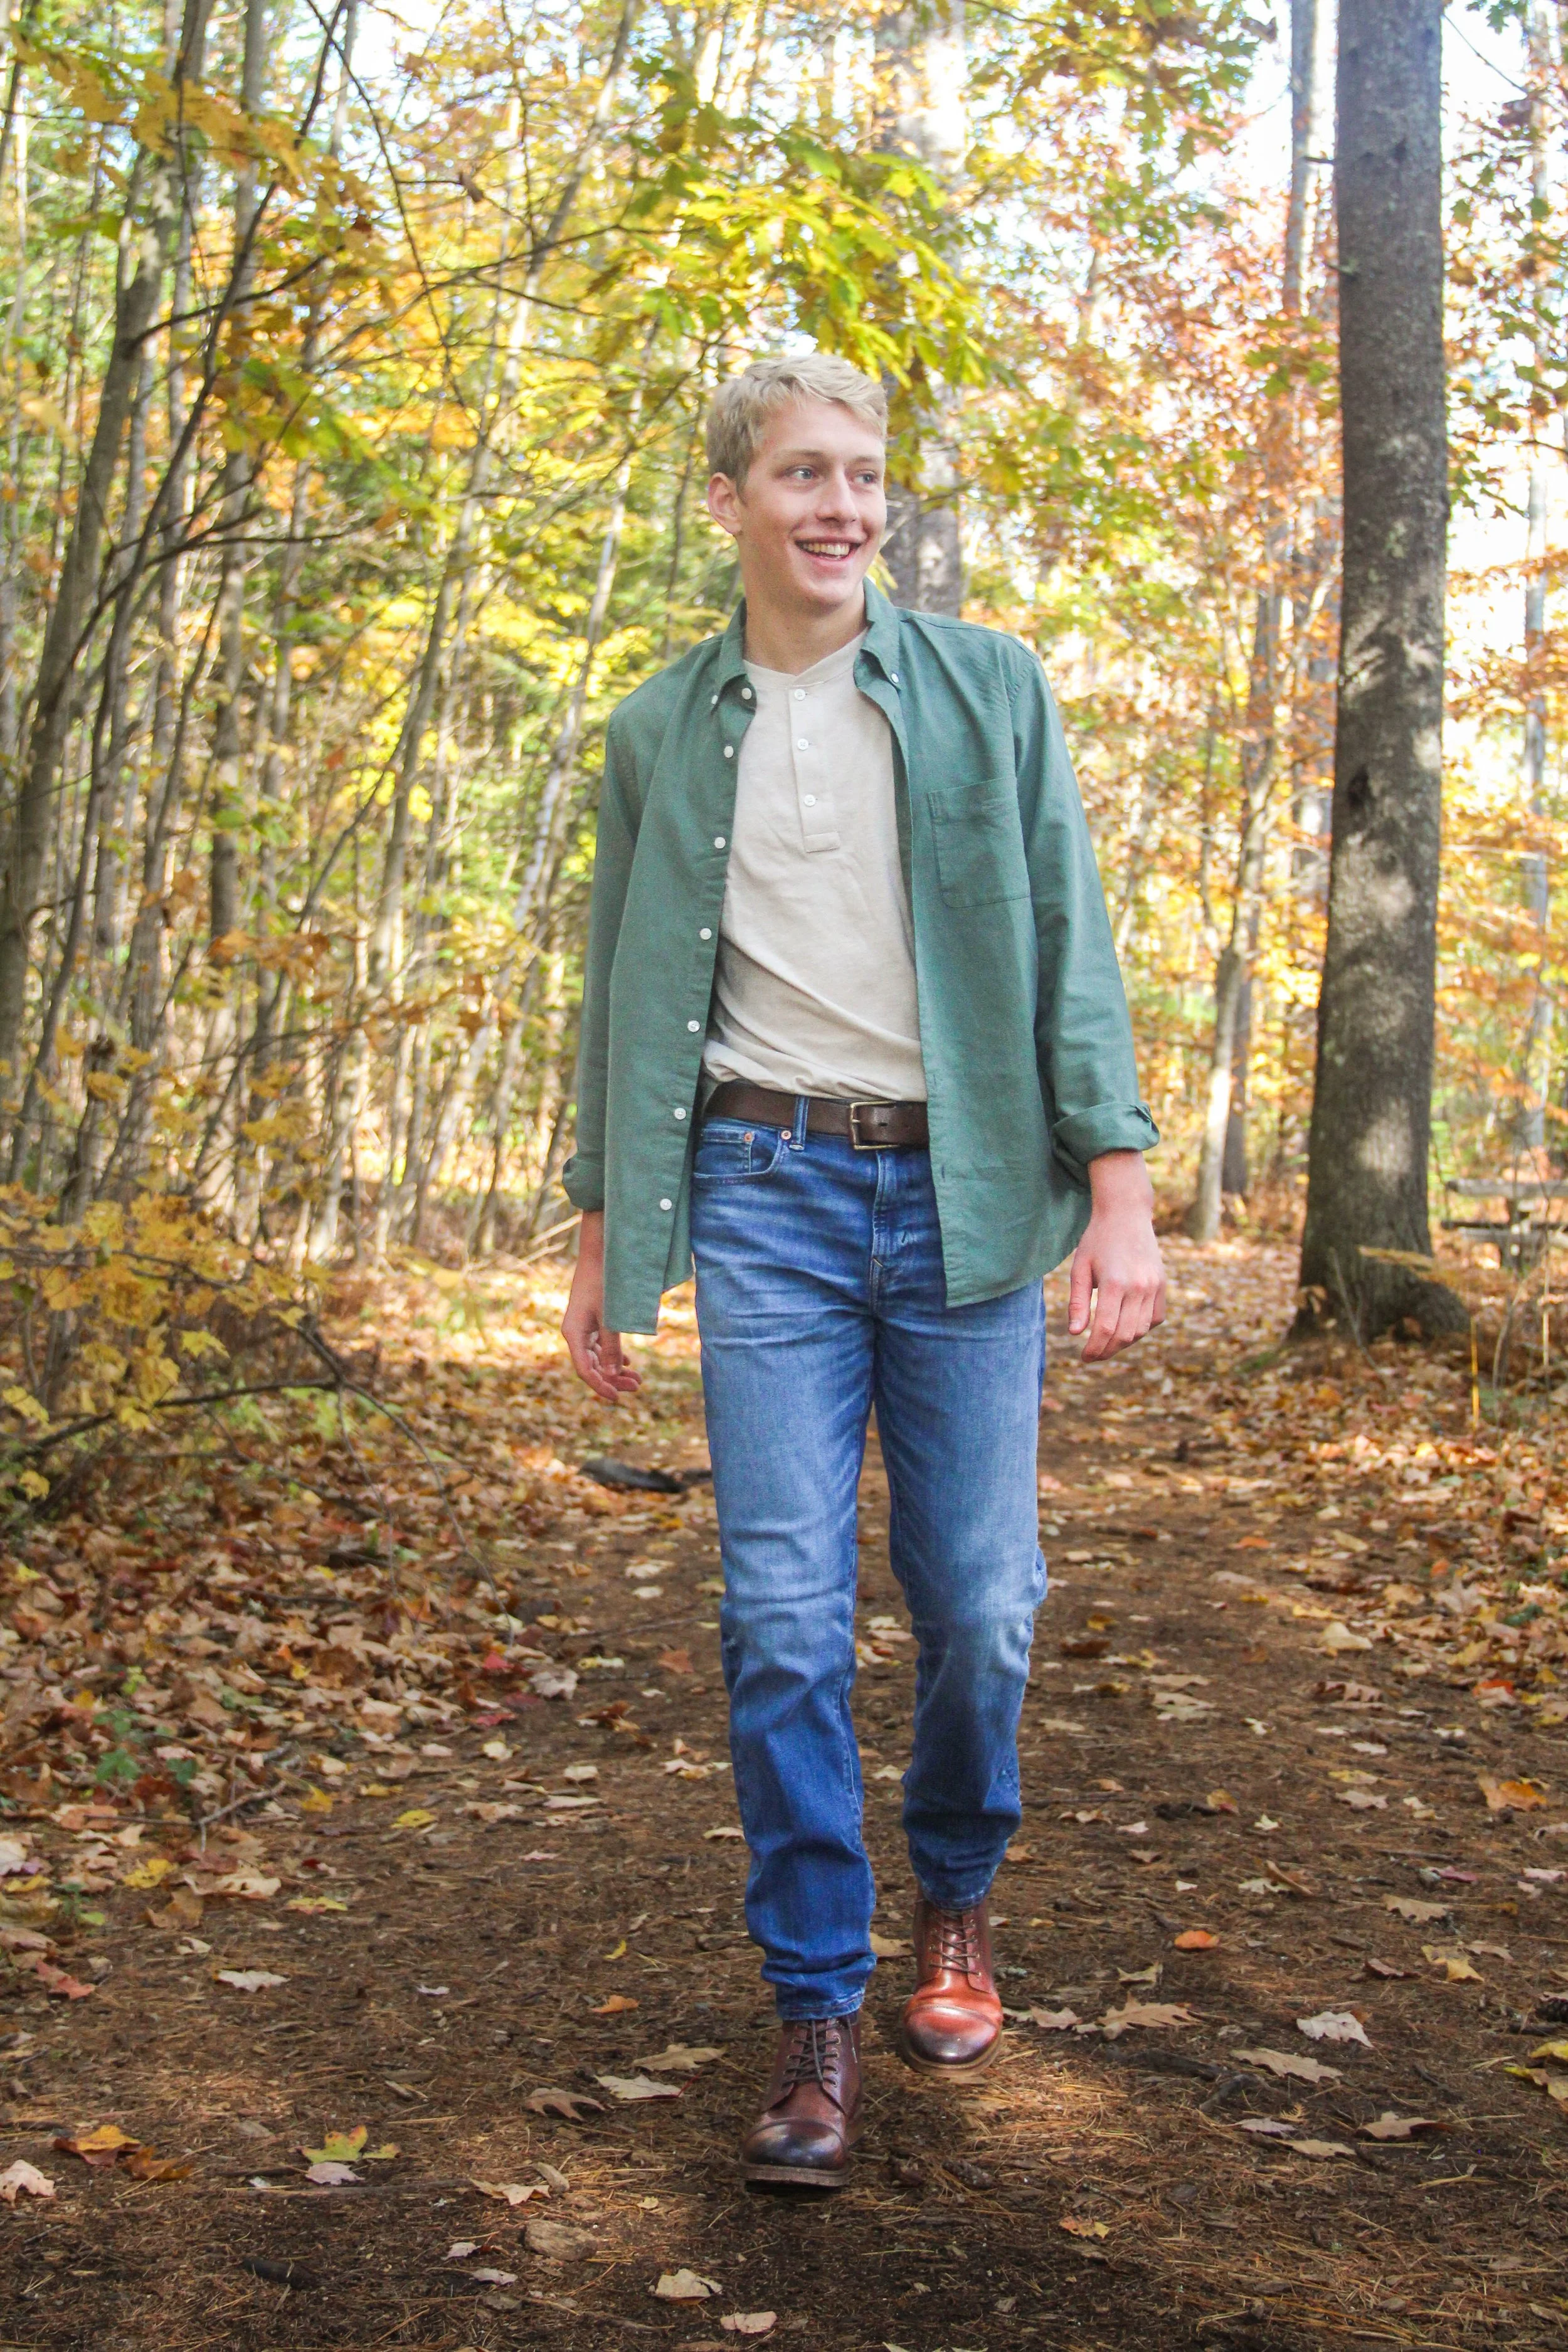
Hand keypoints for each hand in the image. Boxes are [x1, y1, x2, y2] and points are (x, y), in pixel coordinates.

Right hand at [561, 1211, 640, 1403]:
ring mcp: (582, 1327)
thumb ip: (612, 1346)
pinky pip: (600, 1345)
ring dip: (615, 1368)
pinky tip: (627, 1363)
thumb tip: (613, 1374)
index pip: (585, 1370)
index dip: (600, 1386)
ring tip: (637, 1379)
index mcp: (573, 1333)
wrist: (600, 1253)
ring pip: (597, 1357)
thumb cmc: (604, 1282)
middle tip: (637, 1387)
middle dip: (613, 1379)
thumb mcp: (610, 1316)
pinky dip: (613, 1355)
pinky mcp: (590, 1320)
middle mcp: (574, 1333)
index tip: (617, 1398)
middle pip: (592, 1366)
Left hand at [1067, 1152, 1166, 1362]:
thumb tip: (1075, 1334)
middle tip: (1092, 1355)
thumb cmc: (1097, 1240)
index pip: (1106, 1329)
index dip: (1094, 1349)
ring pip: (1141, 1330)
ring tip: (1106, 1343)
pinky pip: (1155, 1319)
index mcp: (1115, 1283)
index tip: (1083, 1358)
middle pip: (1125, 1335)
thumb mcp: (1079, 1268)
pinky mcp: (1163, 1285)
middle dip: (1107, 1351)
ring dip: (1123, 1342)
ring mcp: (1155, 1286)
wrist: (1126, 1214)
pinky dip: (1140, 1329)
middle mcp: (1139, 1287)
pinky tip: (1125, 1326)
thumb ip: (1078, 1303)